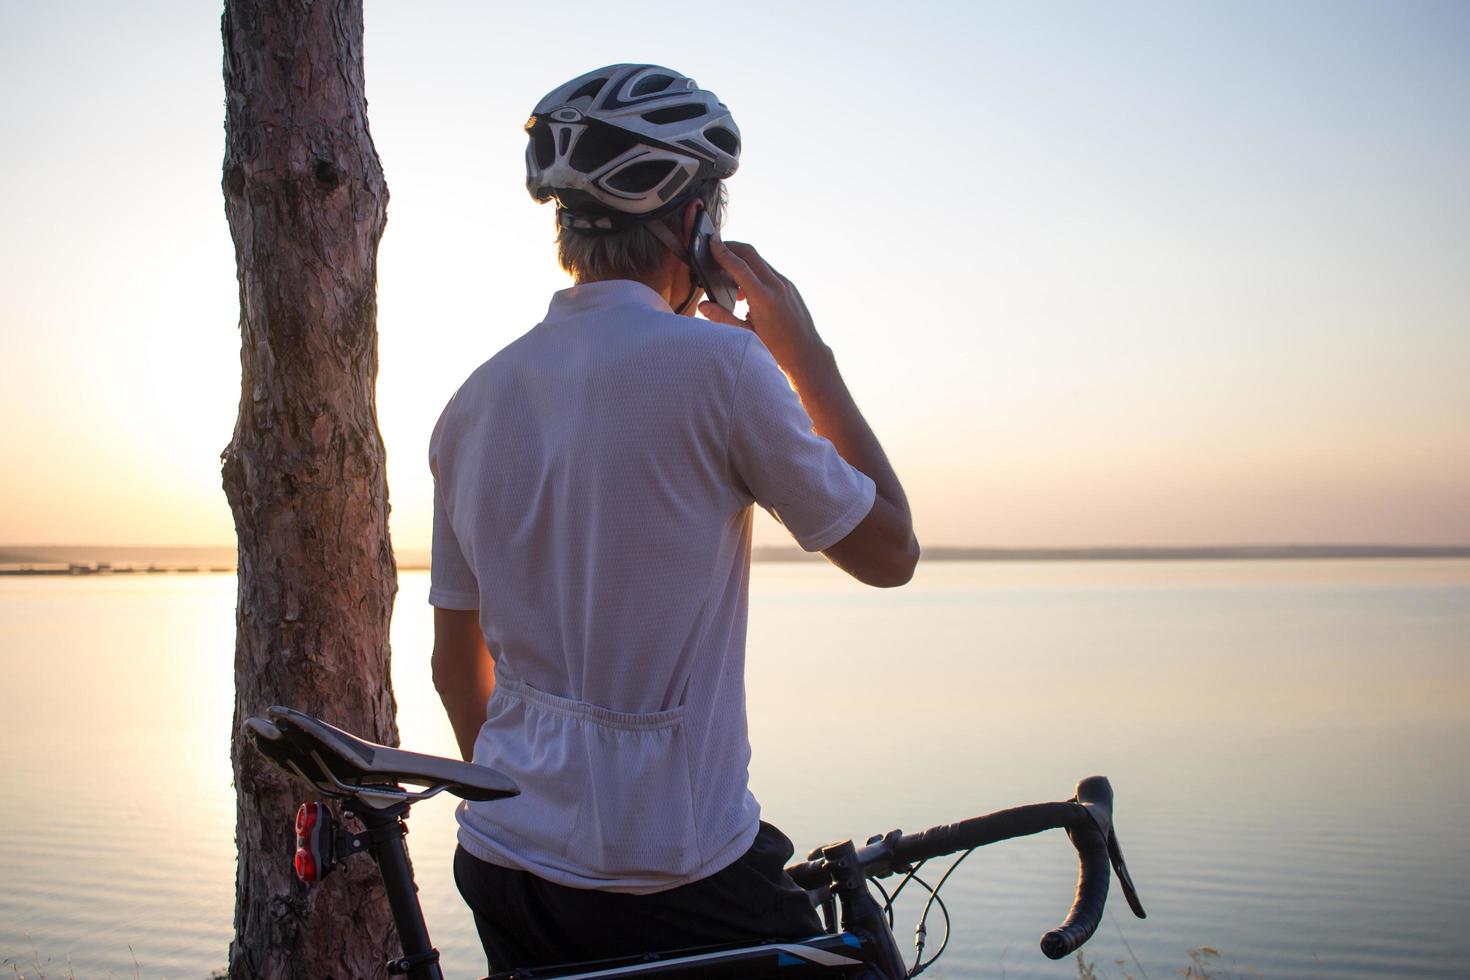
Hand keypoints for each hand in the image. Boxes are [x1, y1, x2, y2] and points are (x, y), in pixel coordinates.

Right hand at [698, 239, 827, 376]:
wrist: (806, 353)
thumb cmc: (777, 349)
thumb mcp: (746, 334)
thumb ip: (723, 318)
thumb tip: (703, 305)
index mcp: (763, 298)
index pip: (738, 266)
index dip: (722, 251)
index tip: (711, 241)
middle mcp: (776, 286)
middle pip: (750, 253)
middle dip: (732, 247)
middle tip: (716, 248)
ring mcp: (786, 284)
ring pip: (759, 261)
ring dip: (742, 261)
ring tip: (728, 277)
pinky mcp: (790, 286)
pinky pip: (768, 271)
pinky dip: (754, 272)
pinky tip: (746, 291)